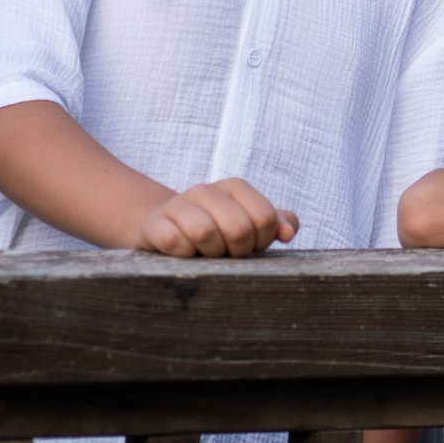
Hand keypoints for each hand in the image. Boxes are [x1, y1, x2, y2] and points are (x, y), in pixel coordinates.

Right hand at [136, 179, 297, 256]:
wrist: (168, 235)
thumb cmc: (218, 233)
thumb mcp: (250, 226)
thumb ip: (277, 224)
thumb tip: (288, 233)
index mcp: (235, 187)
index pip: (266, 218)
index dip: (261, 242)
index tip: (249, 246)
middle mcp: (206, 190)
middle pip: (239, 228)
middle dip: (238, 251)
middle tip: (228, 254)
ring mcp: (178, 205)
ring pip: (205, 233)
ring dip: (211, 254)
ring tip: (206, 254)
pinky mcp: (155, 225)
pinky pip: (174, 242)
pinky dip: (184, 256)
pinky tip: (184, 255)